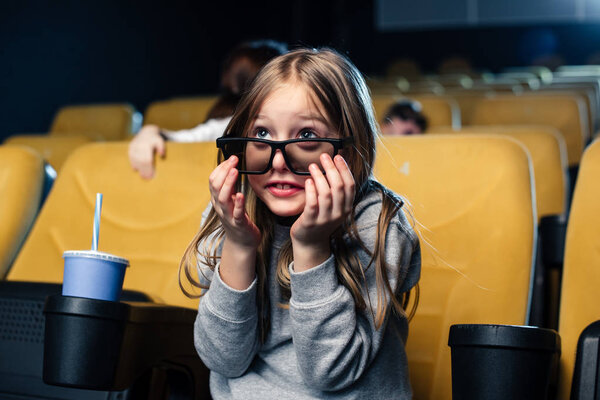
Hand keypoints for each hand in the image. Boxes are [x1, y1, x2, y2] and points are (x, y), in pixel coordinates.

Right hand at [128, 125, 164, 178]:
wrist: (147, 132)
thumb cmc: (156, 139)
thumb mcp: (161, 142)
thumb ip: (162, 148)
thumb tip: (162, 155)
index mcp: (147, 144)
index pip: (147, 159)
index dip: (149, 168)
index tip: (152, 175)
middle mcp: (139, 145)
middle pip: (141, 161)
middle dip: (144, 170)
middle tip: (147, 178)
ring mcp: (134, 146)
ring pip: (135, 159)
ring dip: (139, 168)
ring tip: (142, 176)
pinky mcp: (130, 147)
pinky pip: (131, 157)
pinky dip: (133, 163)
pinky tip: (135, 169)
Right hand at [209, 156, 260, 250]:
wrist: (242, 242)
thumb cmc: (238, 218)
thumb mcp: (231, 200)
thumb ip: (229, 187)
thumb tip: (231, 168)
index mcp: (218, 200)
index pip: (213, 181)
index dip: (221, 168)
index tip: (231, 158)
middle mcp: (220, 207)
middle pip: (215, 187)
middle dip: (223, 171)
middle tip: (233, 160)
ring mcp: (228, 216)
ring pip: (222, 198)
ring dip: (228, 183)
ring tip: (235, 171)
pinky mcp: (238, 224)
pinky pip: (236, 213)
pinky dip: (237, 204)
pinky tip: (240, 194)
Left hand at [290, 154, 354, 271]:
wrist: (310, 242)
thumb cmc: (321, 219)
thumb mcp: (334, 207)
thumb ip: (337, 191)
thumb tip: (335, 166)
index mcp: (346, 208)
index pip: (350, 186)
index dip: (345, 169)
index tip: (337, 157)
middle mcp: (338, 214)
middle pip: (338, 187)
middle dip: (332, 169)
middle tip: (324, 156)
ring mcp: (324, 219)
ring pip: (326, 194)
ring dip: (319, 176)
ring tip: (313, 166)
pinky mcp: (310, 222)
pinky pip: (312, 204)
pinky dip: (311, 190)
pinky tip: (308, 181)